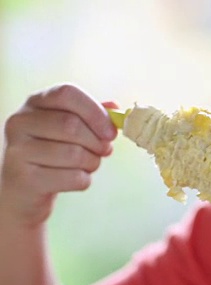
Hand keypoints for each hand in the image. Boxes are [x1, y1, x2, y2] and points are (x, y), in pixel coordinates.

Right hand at [0, 84, 116, 225]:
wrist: (21, 189)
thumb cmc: (51, 153)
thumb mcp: (67, 128)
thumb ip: (91, 114)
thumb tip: (115, 107)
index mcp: (35, 103)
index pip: (67, 94)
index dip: (95, 111)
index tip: (110, 131)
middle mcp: (20, 123)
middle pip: (72, 125)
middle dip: (97, 142)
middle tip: (104, 151)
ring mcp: (18, 151)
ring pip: (74, 154)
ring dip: (92, 162)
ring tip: (88, 164)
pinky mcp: (25, 179)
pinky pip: (72, 178)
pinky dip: (83, 180)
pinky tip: (74, 179)